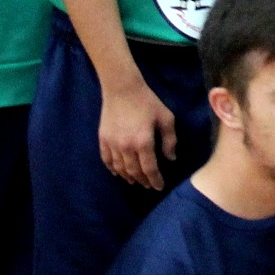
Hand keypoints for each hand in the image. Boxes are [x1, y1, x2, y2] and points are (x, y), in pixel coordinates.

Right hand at [99, 76, 177, 190]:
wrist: (122, 88)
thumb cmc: (147, 101)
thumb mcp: (166, 117)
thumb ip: (170, 140)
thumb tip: (171, 158)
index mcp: (144, 142)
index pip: (150, 169)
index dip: (155, 180)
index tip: (159, 186)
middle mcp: (127, 147)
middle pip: (134, 171)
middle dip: (143, 181)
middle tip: (148, 185)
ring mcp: (113, 144)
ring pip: (120, 168)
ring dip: (128, 177)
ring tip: (135, 181)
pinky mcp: (103, 139)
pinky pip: (106, 159)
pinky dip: (112, 169)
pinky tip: (117, 172)